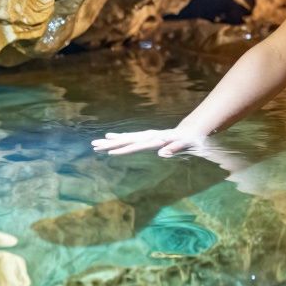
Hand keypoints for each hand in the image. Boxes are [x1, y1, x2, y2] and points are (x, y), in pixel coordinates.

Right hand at [91, 128, 207, 156]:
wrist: (191, 131)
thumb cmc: (189, 141)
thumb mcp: (185, 145)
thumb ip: (174, 148)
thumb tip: (162, 154)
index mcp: (156, 139)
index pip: (137, 146)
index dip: (124, 150)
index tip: (110, 153)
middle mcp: (148, 136)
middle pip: (126, 140)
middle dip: (110, 144)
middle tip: (95, 146)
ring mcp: (146, 135)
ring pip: (125, 138)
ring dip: (110, 141)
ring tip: (96, 144)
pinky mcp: (146, 136)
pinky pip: (129, 137)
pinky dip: (118, 138)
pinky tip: (110, 138)